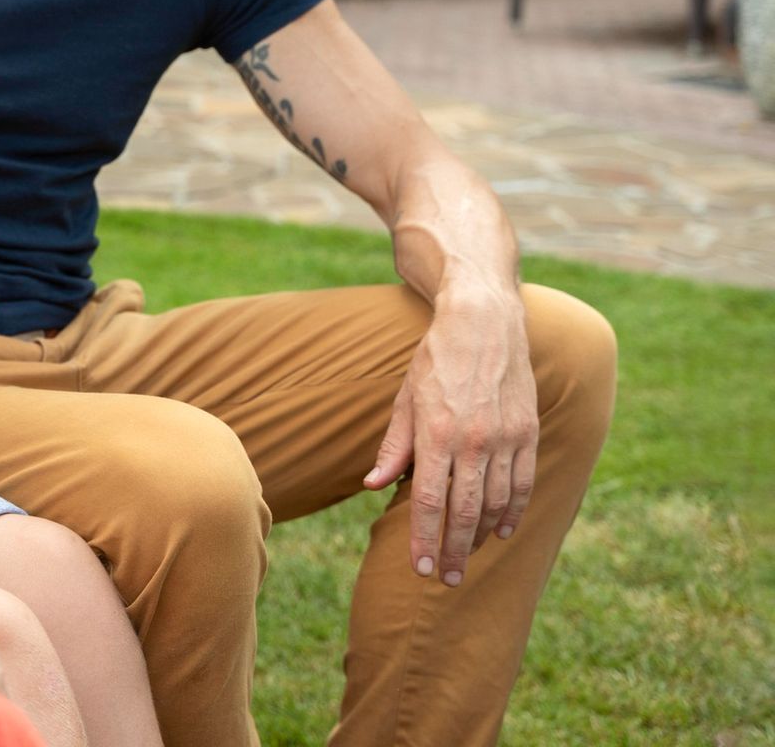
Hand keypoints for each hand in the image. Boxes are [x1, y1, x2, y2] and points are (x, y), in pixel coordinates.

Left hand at [364, 288, 539, 586]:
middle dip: (454, 551)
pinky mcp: (529, 432)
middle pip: (464, 512)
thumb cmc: (435, 361)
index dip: (425, 539)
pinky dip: (512, 512)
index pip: (430, 502)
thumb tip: (373, 485)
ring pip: (495, 503)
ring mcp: (506, 438)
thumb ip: (394, 447)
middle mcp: (474, 441)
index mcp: (436, 434)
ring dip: (481, 537)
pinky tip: (501, 530)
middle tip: (446, 580)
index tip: (421, 569)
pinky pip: (523, 484)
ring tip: (467, 558)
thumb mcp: (405, 399)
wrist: (483, 322)